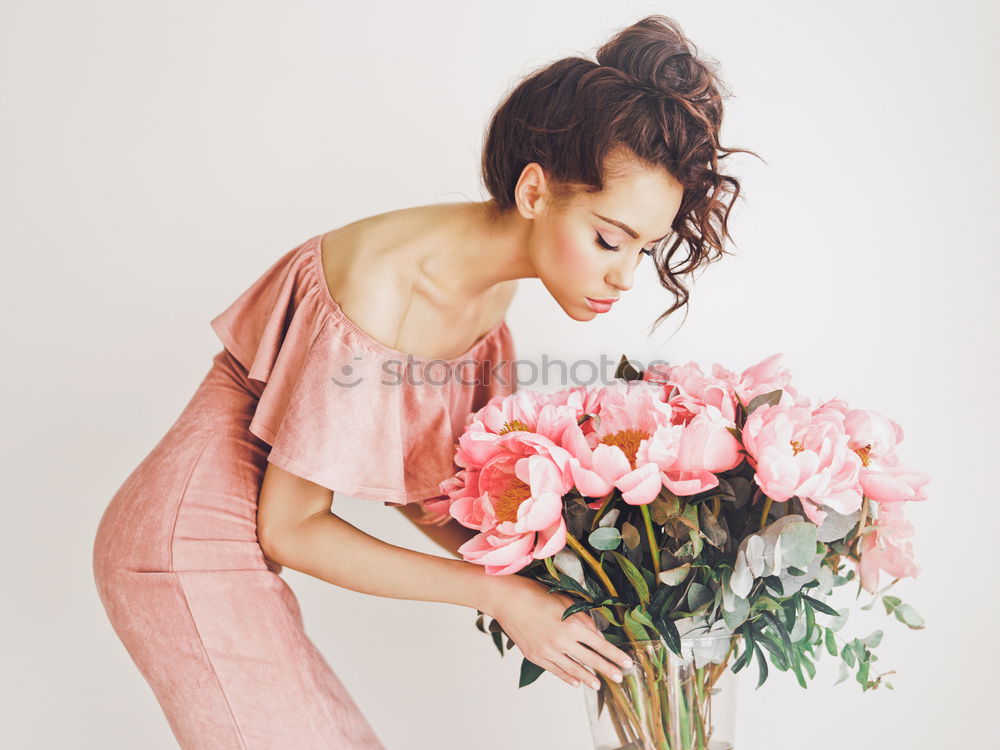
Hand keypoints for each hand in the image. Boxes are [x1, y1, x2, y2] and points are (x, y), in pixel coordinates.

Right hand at [486, 574, 634, 689]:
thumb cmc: (536, 594)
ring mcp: (548, 651)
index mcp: (573, 625)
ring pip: (574, 670)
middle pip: (592, 660)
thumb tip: (597, 635)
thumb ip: (583, 619)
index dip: (616, 655)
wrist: (507, 600)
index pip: (601, 645)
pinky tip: (576, 682)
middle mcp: (562, 641)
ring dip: (588, 678)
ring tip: (599, 685)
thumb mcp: (565, 600)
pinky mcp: (536, 656)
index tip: (627, 663)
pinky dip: (567, 678)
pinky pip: (556, 671)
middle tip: (620, 678)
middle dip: (608, 670)